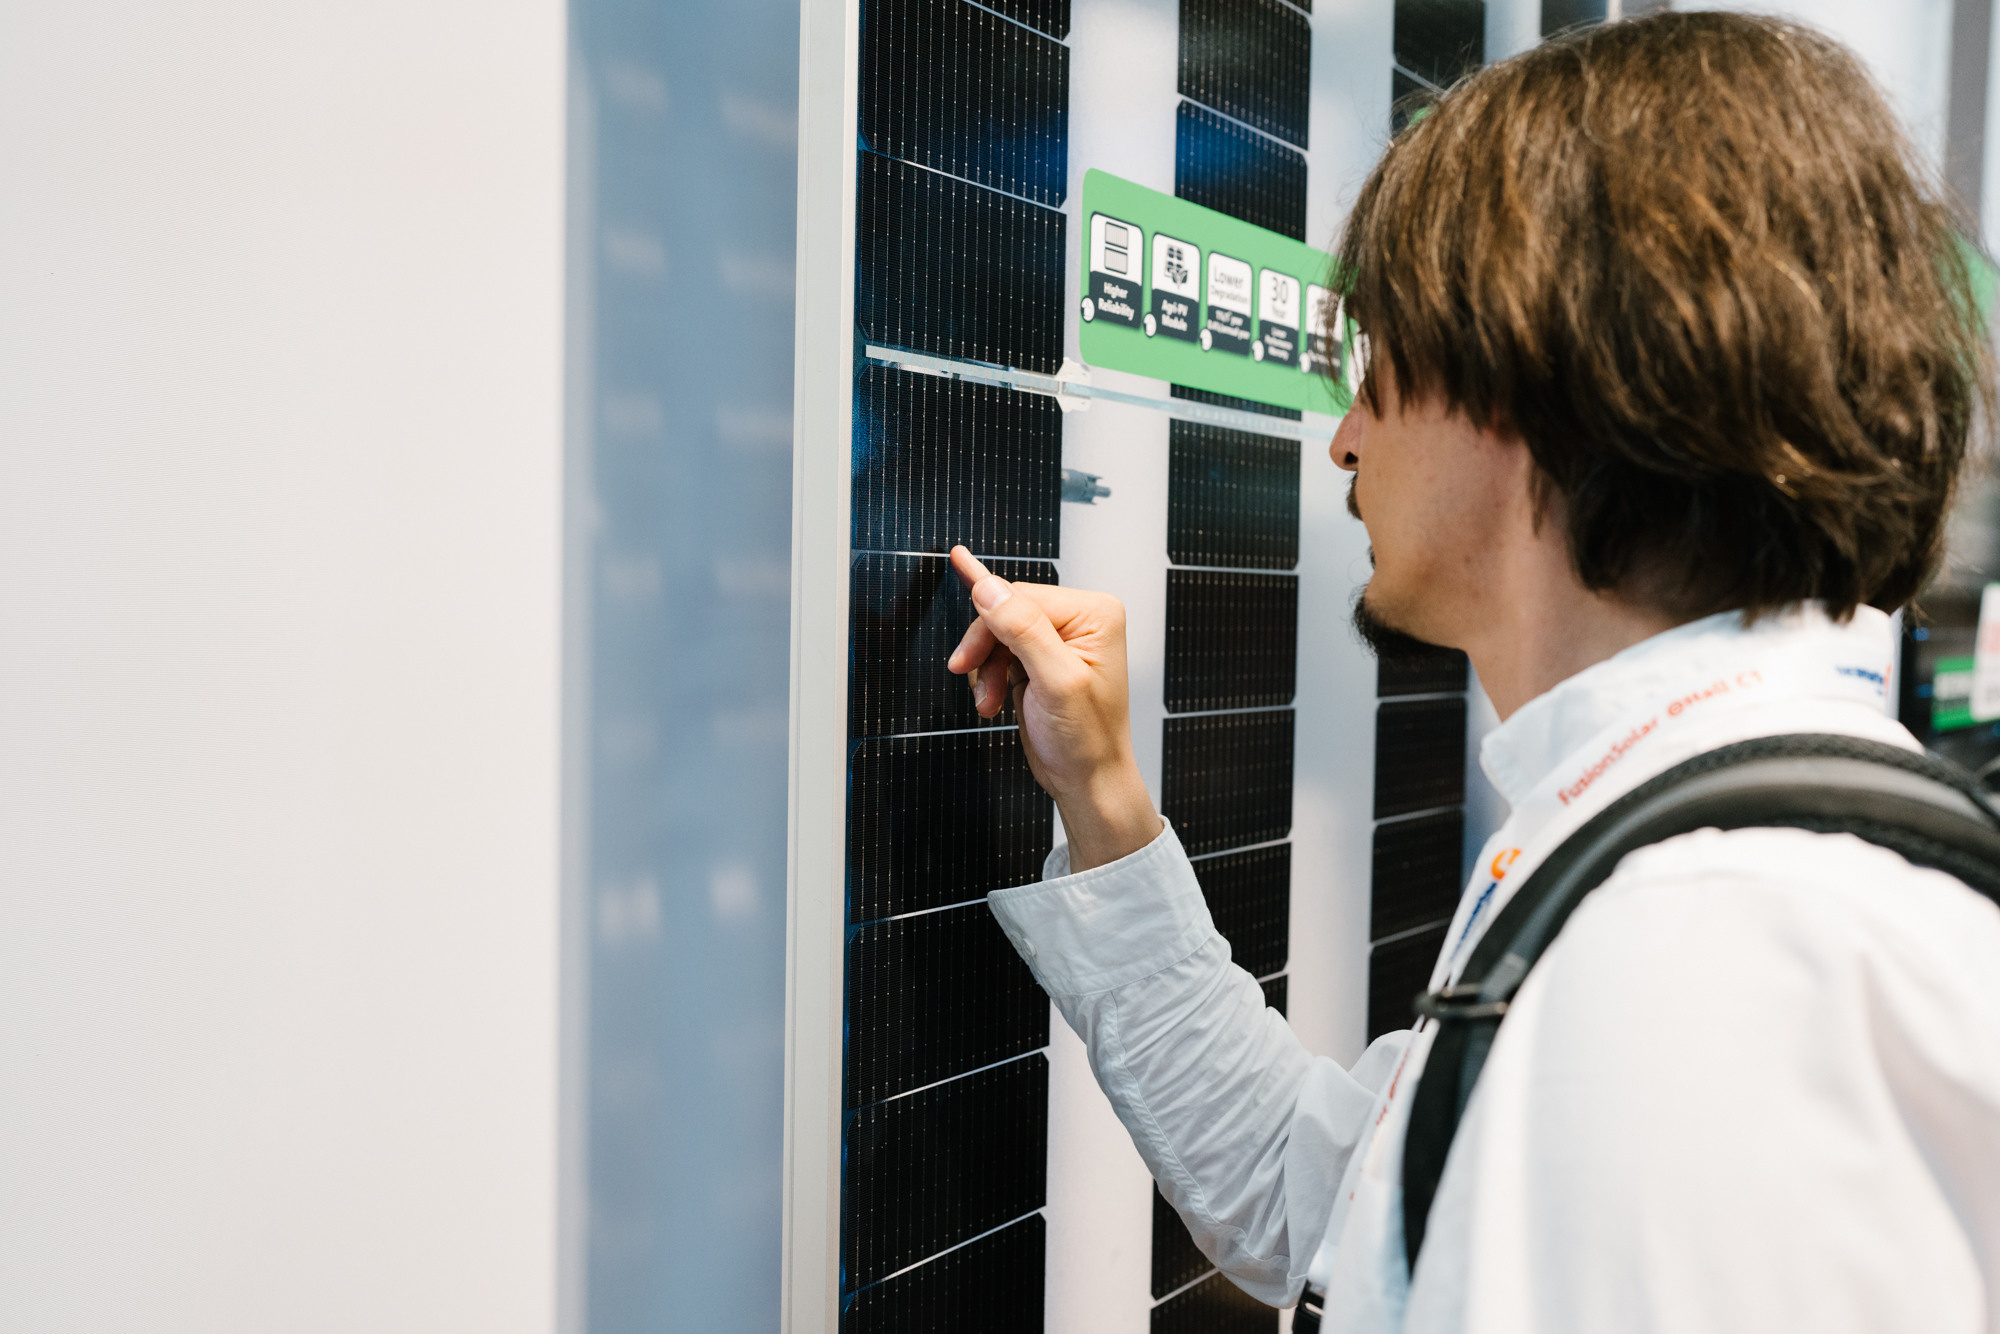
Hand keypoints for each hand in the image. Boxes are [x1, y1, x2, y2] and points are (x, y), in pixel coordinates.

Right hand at [946, 546, 1161, 871]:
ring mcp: (1059, 640)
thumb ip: (1023, 630)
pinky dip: (989, 676)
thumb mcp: (1056, 682)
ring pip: (998, 632)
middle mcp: (1080, 621)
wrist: (1087, 781)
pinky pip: (999, 651)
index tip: (966, 656)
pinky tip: (992, 698)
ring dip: (986, 668)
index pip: (1023, 596)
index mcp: (1094, 614)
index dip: (989, 625)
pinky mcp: (1040, 660)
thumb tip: (989, 588)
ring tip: (988, 700)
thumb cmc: (1088, 740)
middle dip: (986, 649)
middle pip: (1007, 610)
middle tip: (968, 676)